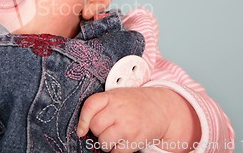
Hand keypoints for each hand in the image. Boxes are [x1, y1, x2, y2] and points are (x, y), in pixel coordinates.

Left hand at [77, 87, 198, 152]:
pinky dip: (116, 151)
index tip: (81, 130)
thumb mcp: (117, 96)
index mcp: (112, 97)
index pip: (90, 106)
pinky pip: (116, 152)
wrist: (161, 109)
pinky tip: (122, 143)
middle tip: (106, 130)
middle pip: (95, 126)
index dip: (82, 120)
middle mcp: (119, 110)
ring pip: (104, 141)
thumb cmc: (134, 103)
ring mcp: (127, 125)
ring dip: (106, 143)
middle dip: (97, 132)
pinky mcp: (134, 139)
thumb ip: (101, 105)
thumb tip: (83, 127)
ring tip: (114, 136)